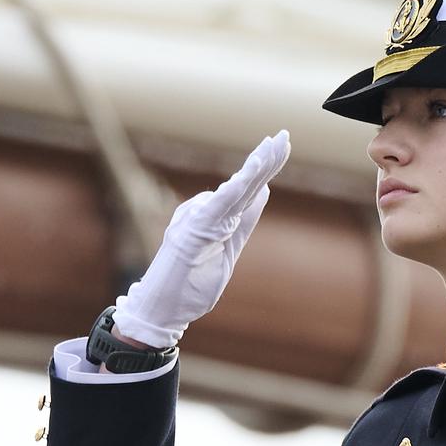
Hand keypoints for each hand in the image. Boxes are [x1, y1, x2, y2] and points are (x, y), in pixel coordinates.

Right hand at [113, 130, 290, 348]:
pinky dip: (231, 192)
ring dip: (252, 171)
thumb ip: (244, 223)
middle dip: (264, 160)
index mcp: (221, 222)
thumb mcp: (229, 251)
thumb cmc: (189, 285)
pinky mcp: (189, 234)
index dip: (265, 167)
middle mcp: (209, 216)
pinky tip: (249, 176)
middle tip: (284, 135)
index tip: (282, 143)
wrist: (162, 311)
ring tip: (270, 148)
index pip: (248, 190)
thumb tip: (262, 192)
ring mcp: (197, 223)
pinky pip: (214, 210)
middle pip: (243, 184)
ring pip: (232, 192)